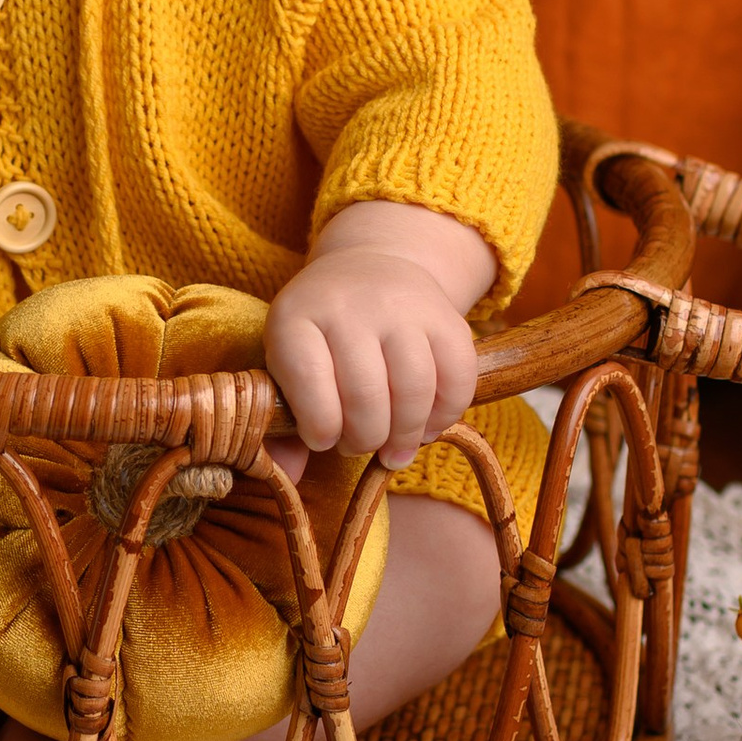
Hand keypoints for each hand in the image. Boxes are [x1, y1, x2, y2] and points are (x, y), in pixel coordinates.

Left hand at [263, 202, 495, 469]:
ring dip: (404, 436)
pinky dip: (444, 416)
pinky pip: (458, 379)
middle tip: (359, 445)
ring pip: (414, 389)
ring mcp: (403, 307)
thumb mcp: (288, 364)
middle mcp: (350, 306)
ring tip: (393, 449)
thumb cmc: (320, 334)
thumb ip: (283, 424)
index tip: (323, 439)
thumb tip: (287, 475)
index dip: (319, 427)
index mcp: (297, 318)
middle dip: (363, 439)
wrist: (370, 265)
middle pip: (365, 395)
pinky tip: (425, 427)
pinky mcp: (447, 317)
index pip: (309, 381)